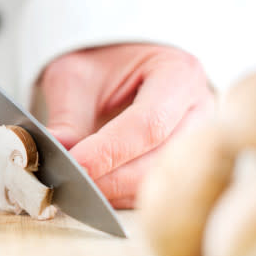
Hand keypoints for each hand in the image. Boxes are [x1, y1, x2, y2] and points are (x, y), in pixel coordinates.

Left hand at [41, 44, 214, 208]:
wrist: (115, 59)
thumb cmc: (99, 62)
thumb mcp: (75, 76)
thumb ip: (68, 117)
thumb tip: (56, 154)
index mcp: (178, 74)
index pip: (149, 124)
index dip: (109, 152)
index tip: (75, 166)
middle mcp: (199, 109)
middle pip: (160, 161)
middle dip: (111, 180)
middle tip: (70, 184)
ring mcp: (196, 140)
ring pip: (160, 183)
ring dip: (115, 193)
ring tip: (77, 187)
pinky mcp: (182, 162)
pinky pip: (155, 189)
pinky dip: (121, 195)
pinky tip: (94, 189)